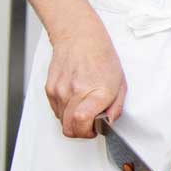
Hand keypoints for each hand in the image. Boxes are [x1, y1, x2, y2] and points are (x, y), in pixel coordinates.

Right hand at [46, 19, 125, 137]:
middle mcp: (75, 92)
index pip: (82, 121)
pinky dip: (64, 112)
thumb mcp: (120, 83)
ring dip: (72, 121)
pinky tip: (74, 100)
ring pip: (62, 121)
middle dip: (80, 132)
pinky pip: (56, 111)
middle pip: (69, 128)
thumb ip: (116, 107)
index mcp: (96, 91)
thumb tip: (109, 123)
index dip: (88, 132)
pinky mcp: (50, 89)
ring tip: (83, 108)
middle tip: (89, 125)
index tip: (95, 129)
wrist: (80, 38)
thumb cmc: (102, 58)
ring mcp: (60, 91)